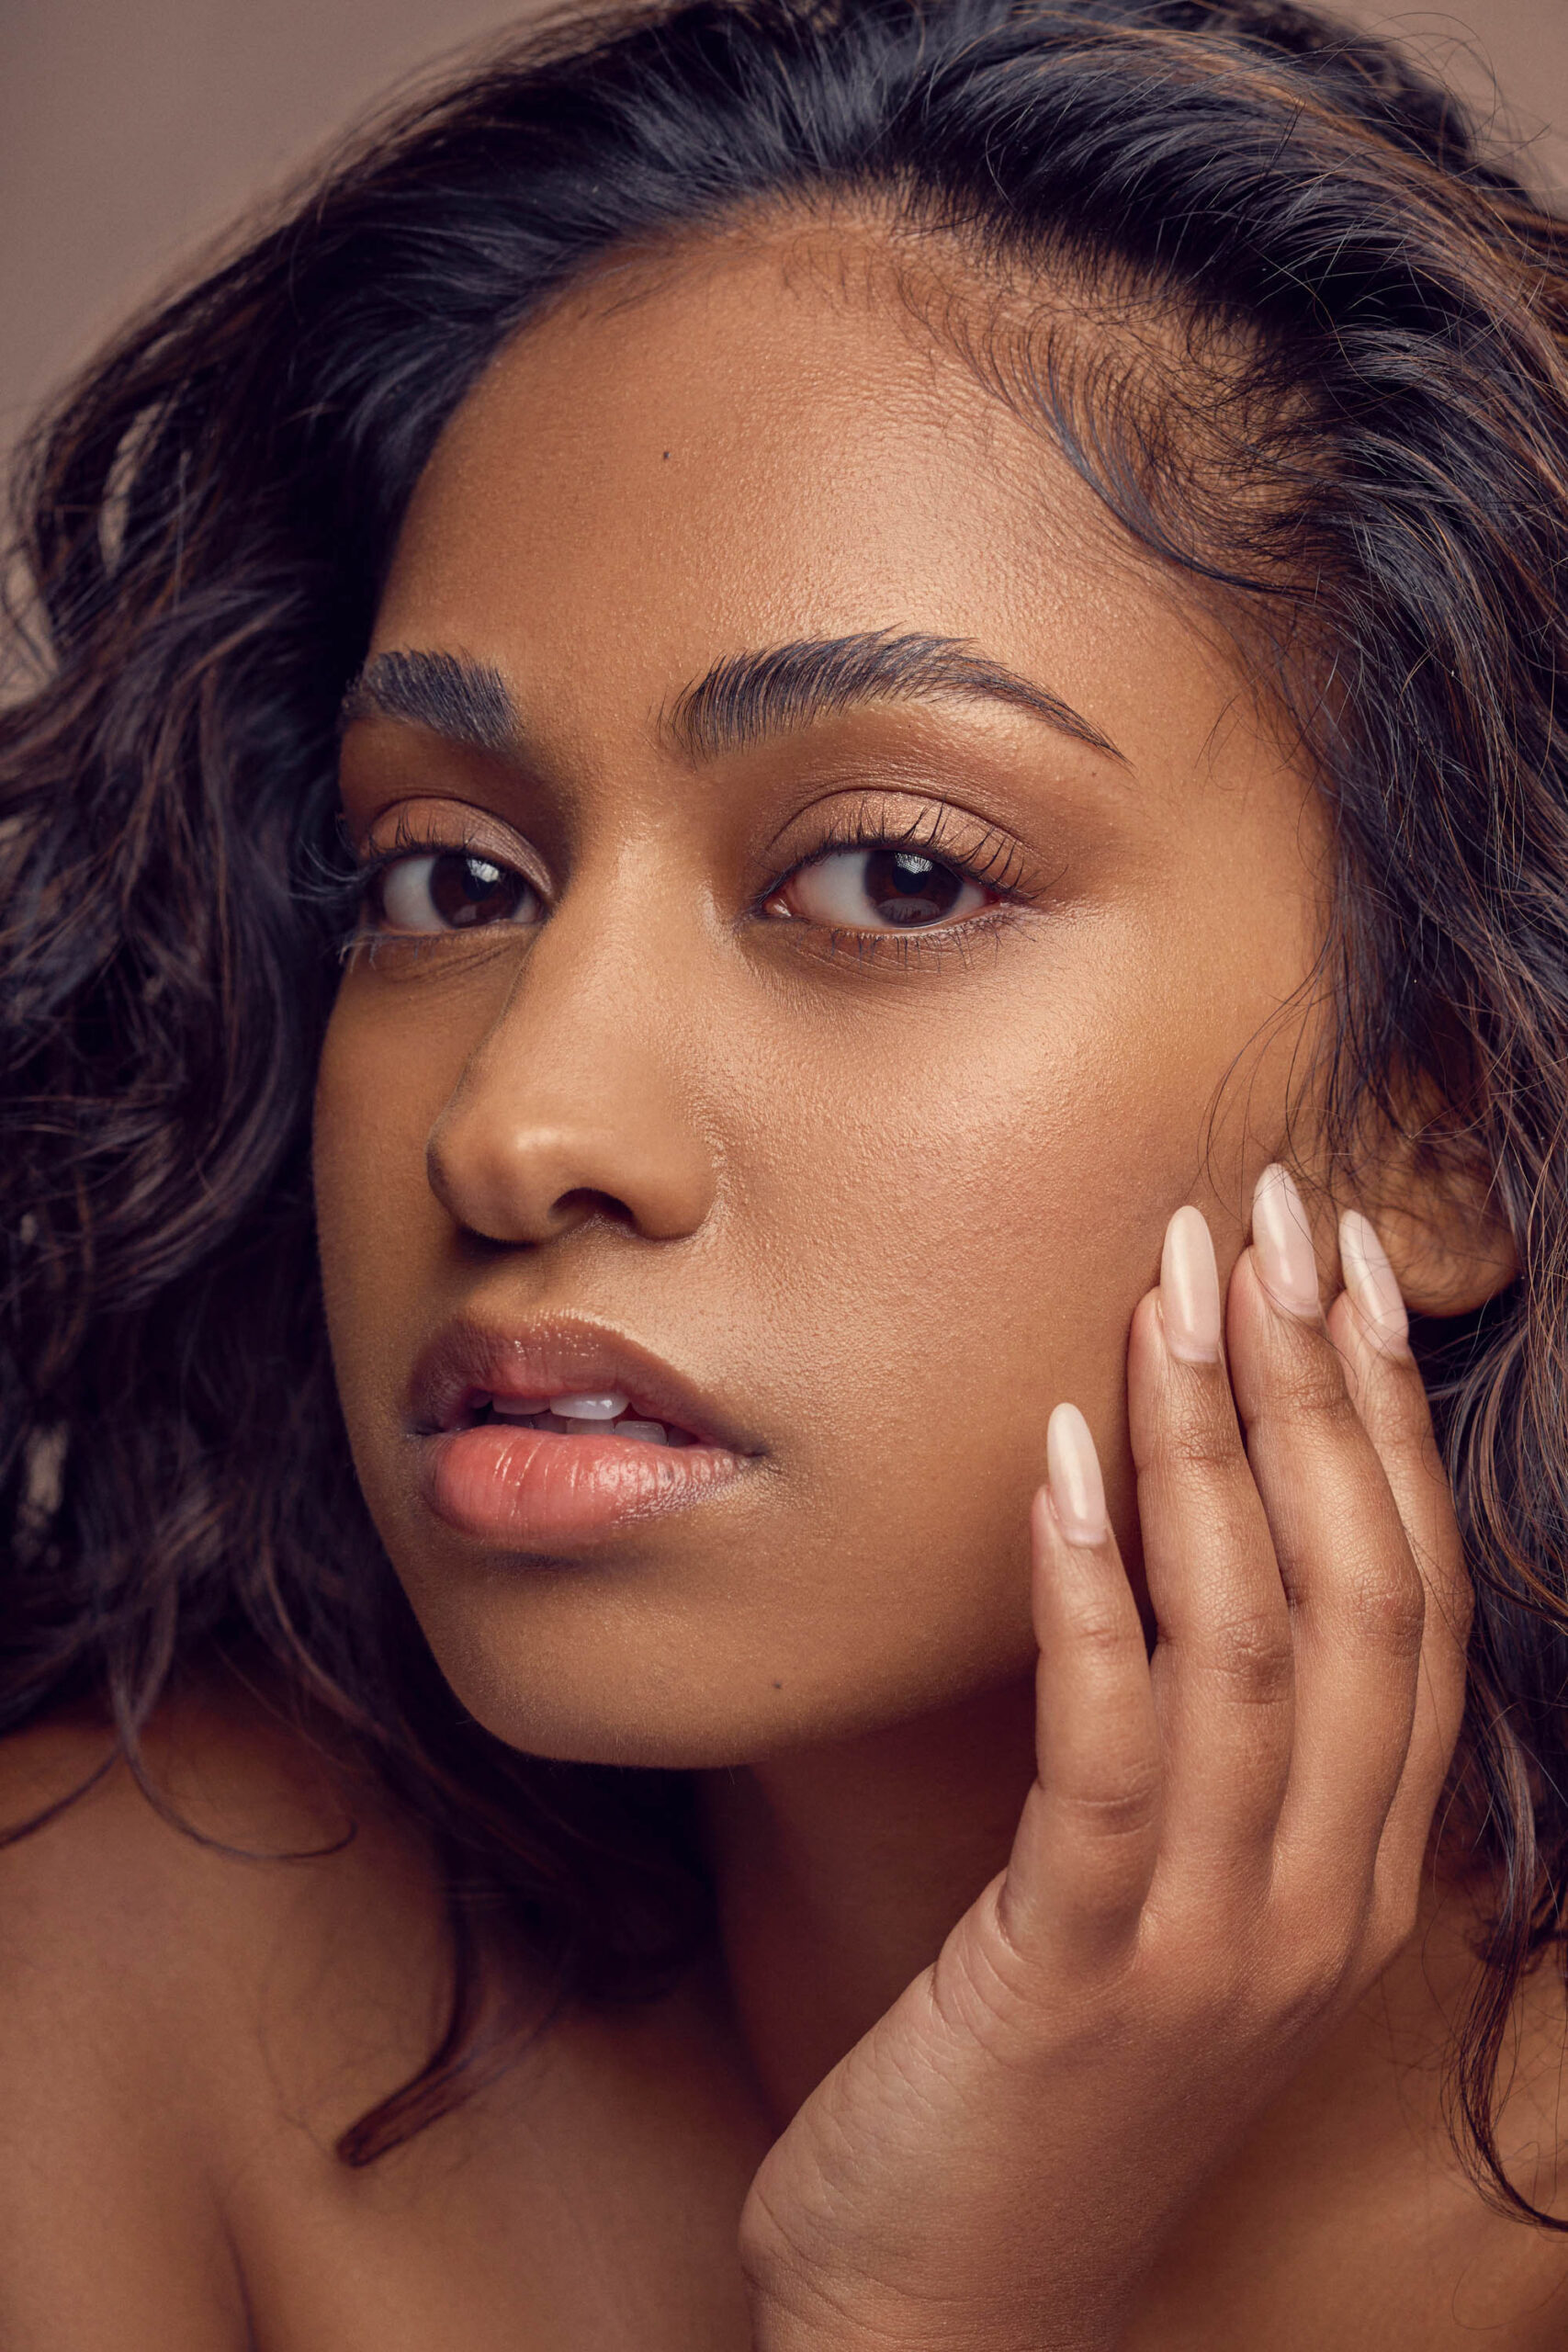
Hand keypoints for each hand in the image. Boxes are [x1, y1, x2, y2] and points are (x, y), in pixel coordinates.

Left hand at [739, 1166, 1468, 2350]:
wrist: (948, 2321)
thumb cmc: (1038, 2091)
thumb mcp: (1157, 1915)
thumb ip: (1201, 1762)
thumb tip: (1173, 1549)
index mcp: (1353, 1875)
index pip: (1411, 1609)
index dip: (1382, 1427)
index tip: (1334, 1270)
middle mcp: (1320, 1900)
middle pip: (1361, 1597)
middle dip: (1319, 1391)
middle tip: (1267, 1223)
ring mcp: (1215, 1938)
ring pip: (1251, 1643)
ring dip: (1212, 1447)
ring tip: (1165, 1294)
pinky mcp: (1083, 1966)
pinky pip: (1111, 1741)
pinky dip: (1091, 1584)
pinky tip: (1053, 1454)